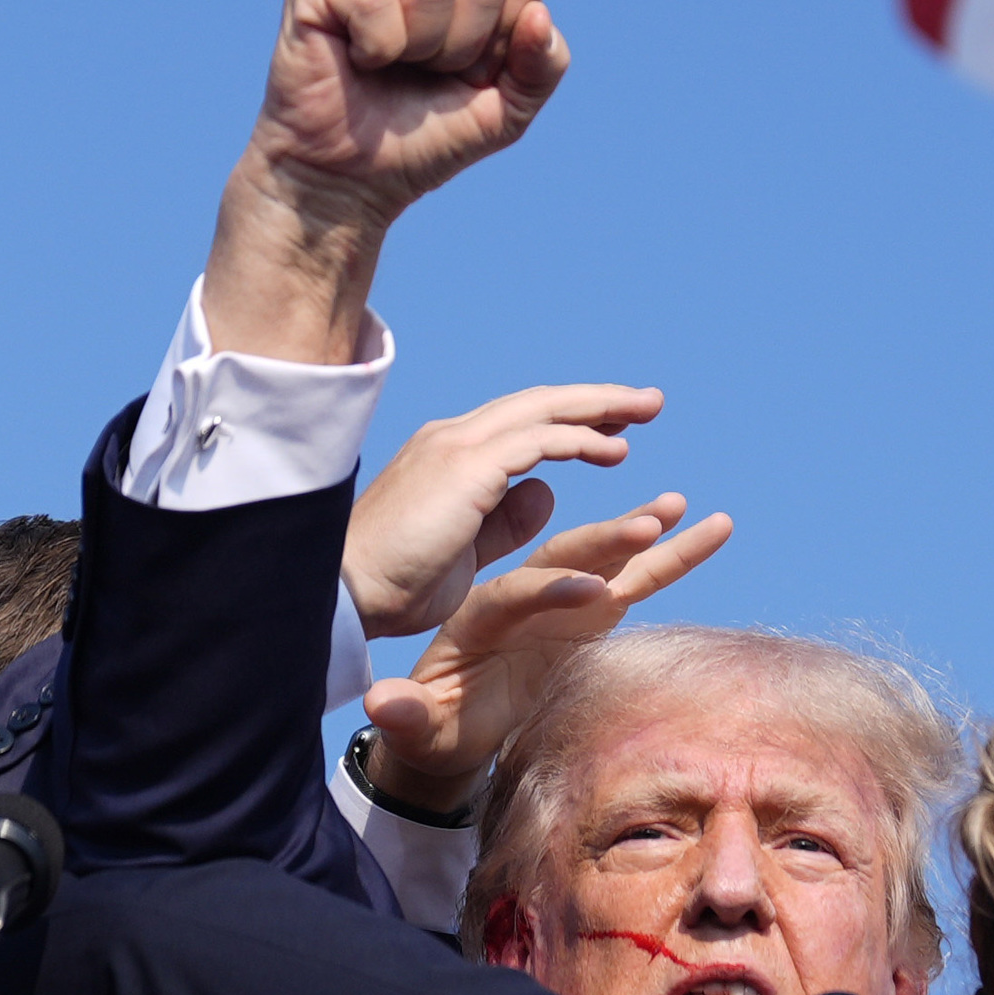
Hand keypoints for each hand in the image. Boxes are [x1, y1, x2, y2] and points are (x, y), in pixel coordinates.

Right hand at [207, 0, 568, 364]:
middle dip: (460, 48)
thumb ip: (543, 67)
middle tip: (418, 73)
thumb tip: (539, 15)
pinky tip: (355, 58)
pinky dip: (375, 46)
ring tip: (385, 65)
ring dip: (417, 48)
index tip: (459, 74)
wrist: (348, 183)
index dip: (500, 45)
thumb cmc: (422, 140)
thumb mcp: (505, 111)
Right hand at [345, 384, 664, 638]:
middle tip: (646, 402)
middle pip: (537, 403)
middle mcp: (452, 440)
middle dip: (594, 399)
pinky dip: (581, 440)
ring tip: (647, 411)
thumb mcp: (463, 549)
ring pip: (544, 409)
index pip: (519, 422)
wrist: (346, 596)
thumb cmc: (393, 586)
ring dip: (599, 407)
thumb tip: (544, 492)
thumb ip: (502, 519)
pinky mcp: (468, 469)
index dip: (568, 419)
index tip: (613, 424)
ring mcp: (458, 448)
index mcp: (447, 455)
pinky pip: (540, 441)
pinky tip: (616, 450)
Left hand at [360, 496, 733, 811]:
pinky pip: (635, 580)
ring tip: (683, 506)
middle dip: (606, 543)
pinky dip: (671, 555)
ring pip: (604, 559)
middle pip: (564, 560)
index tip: (589, 594)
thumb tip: (382, 708)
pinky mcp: (590, 616)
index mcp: (477, 616)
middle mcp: (521, 599)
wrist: (448, 719)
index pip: (513, 595)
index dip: (549, 593)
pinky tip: (709, 529)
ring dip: (642, 532)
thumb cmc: (435, 725)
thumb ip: (406, 716)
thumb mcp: (417, 726)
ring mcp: (558, 604)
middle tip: (649, 523)